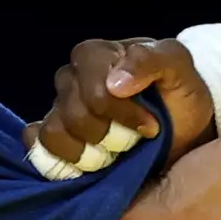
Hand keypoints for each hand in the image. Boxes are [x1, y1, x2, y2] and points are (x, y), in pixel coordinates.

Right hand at [24, 37, 215, 168]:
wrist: (182, 131)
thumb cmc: (179, 96)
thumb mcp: (180, 68)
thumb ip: (152, 61)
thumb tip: (114, 83)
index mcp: (98, 54)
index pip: (94, 89)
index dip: (122, 112)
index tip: (152, 125)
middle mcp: (73, 78)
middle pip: (74, 113)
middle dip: (110, 135)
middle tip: (134, 140)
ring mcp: (60, 108)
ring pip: (54, 133)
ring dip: (88, 153)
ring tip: (113, 156)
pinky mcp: (55, 137)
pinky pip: (38, 145)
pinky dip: (60, 158)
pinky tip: (86, 164)